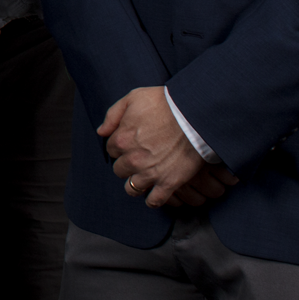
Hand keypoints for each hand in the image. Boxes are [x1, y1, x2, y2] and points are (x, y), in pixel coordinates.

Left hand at [100, 86, 237, 208]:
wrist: (196, 115)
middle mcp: (132, 159)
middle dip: (127, 164)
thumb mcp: (133, 98)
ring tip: (145, 177)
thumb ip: (112, 115)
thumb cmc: (166, 103)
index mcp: (121, 140)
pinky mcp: (169, 183)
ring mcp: (150, 173)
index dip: (121, 146)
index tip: (132, 143)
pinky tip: (155, 193)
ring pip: (132, 188)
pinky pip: (154, 201)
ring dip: (136, 183)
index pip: (111, 150)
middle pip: (119, 170)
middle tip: (140, 158)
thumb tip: (101, 132)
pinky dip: (153, 200)